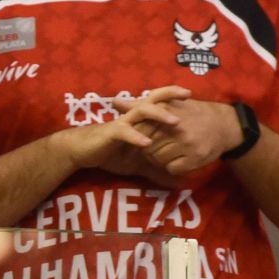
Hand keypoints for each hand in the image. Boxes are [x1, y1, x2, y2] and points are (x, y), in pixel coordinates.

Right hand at [61, 87, 189, 173]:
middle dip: (171, 94)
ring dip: (159, 115)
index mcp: (140, 120)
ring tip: (175, 122)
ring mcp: (122, 123)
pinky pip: (125, 132)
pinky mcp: (110, 133)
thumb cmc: (110, 153)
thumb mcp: (139, 165)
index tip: (197, 102)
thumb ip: (158, 171)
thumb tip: (179, 183)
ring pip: (142, 110)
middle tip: (189, 94)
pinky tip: (147, 144)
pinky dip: (136, 137)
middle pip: (153, 98)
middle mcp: (132, 116)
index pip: (160, 104)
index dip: (177, 101)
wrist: (82, 152)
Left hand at [117, 95, 246, 176]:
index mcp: (168, 113)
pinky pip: (171, 169)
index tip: (142, 135)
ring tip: (165, 151)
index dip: (138, 134)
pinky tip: (176, 159)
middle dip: (147, 148)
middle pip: (147, 146)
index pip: (141, 129)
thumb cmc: (193, 112)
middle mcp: (177, 129)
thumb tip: (114, 102)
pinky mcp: (194, 159)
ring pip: (157, 159)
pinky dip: (171, 166)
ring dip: (157, 158)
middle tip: (155, 145)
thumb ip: (140, 104)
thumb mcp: (169, 103)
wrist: (226, 125)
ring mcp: (187, 145)